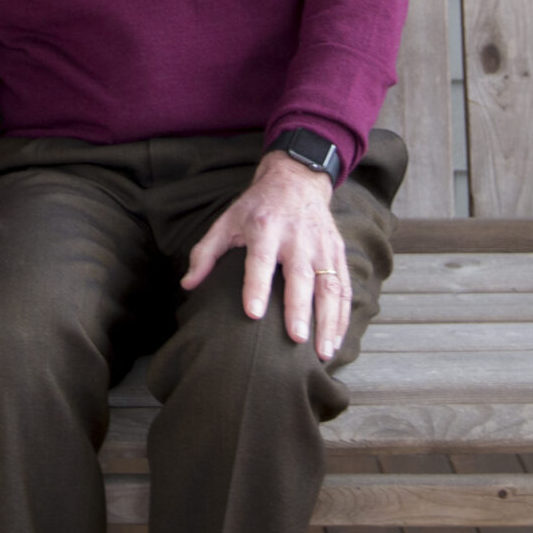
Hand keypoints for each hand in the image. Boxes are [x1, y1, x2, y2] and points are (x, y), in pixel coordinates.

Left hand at [181, 152, 351, 360]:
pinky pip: (344, 288)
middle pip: (300, 276)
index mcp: (265, 227)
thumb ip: (206, 253)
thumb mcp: (227, 220)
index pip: (260, 259)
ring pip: (330, 285)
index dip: (256, 286)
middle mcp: (297, 237)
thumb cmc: (256, 207)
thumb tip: (187, 285)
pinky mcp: (338, 253)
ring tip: (322, 353)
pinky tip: (336, 340)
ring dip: (328, 320)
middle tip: (297, 339)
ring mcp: (321, 246)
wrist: (297, 179)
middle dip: (300, 309)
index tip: (253, 314)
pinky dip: (343, 316)